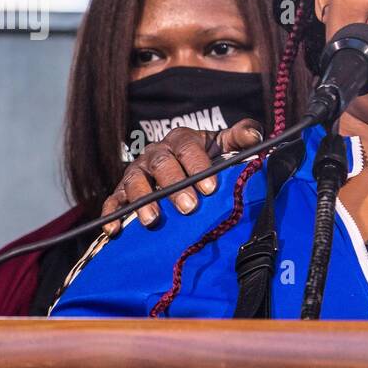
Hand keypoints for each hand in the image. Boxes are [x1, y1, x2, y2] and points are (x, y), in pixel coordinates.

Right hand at [100, 120, 263, 235]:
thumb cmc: (207, 157)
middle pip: (162, 165)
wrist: (181, 166)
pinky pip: (114, 201)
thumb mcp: (225, 143)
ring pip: (135, 182)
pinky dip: (112, 214)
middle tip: (189, 207)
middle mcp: (156, 154)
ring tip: (153, 220)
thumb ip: (241, 136)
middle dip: (174, 186)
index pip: (188, 149)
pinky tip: (115, 230)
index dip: (198, 165)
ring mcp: (137, 172)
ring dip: (143, 200)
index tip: (211, 188)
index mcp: (181, 140)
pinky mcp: (122, 192)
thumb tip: (256, 137)